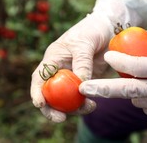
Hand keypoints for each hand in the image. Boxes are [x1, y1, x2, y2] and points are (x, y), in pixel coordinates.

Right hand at [30, 0, 146, 121]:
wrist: (109, 28)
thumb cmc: (92, 29)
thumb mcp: (84, 43)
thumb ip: (82, 63)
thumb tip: (81, 85)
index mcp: (54, 59)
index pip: (39, 78)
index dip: (37, 92)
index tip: (39, 104)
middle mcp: (61, 70)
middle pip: (52, 94)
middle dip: (53, 108)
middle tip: (62, 118)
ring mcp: (74, 77)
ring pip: (68, 98)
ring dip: (74, 107)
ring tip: (88, 107)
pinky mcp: (88, 80)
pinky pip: (83, 96)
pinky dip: (85, 103)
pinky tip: (93, 104)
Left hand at [80, 29, 146, 121]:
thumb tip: (144, 33)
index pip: (139, 66)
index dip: (120, 61)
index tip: (107, 55)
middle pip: (129, 91)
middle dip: (103, 89)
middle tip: (84, 88)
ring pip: (136, 100)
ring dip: (129, 90)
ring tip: (136, 79)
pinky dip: (143, 97)